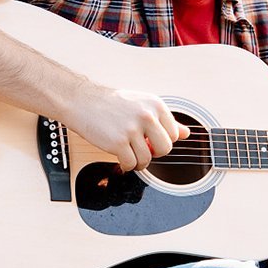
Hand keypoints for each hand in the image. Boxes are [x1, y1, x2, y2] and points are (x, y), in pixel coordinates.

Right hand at [64, 85, 189, 171]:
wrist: (82, 101)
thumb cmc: (110, 104)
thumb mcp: (141, 104)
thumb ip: (164, 119)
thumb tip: (186, 133)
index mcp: (155, 104)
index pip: (174, 134)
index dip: (162, 141)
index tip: (150, 140)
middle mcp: (146, 115)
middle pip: (165, 149)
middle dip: (154, 153)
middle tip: (142, 149)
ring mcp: (132, 129)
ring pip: (147, 159)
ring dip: (138, 162)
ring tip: (129, 154)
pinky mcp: (118, 142)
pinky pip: (131, 164)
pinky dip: (126, 166)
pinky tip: (120, 158)